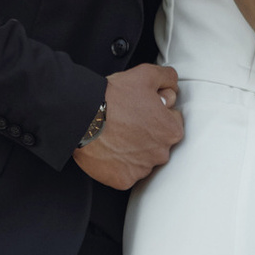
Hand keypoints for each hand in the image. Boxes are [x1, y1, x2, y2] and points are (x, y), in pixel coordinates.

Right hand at [77, 61, 183, 188]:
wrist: (82, 116)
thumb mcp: (146, 75)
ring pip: (142, 159)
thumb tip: (172, 86)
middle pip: (158, 143)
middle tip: (127, 122)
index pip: (171, 123)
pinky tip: (110, 149)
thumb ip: (167, 78)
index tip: (142, 111)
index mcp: (171, 130)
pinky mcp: (123, 180)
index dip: (156, 114)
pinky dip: (119, 164)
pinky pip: (125, 173)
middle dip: (147, 133)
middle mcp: (161, 153)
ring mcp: (142, 169)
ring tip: (116, 135)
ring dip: (133, 150)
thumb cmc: (112, 98)